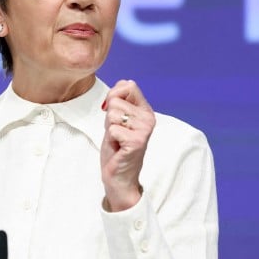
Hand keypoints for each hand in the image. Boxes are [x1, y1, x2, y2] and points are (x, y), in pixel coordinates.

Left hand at [100, 79, 154, 211]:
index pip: (128, 85)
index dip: (114, 96)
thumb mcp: (117, 118)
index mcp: (146, 110)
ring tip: (118, 140)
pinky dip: (110, 139)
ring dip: (109, 128)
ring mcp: (144, 129)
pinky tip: (118, 147)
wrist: (120, 176)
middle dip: (109, 117)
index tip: (113, 113)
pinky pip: (112, 129)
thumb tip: (123, 82)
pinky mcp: (137, 141)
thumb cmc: (117, 148)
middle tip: (117, 133)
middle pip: (116, 100)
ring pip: (112, 114)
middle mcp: (149, 118)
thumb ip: (120, 99)